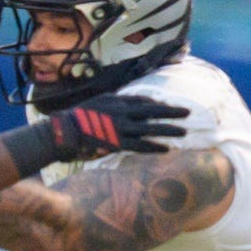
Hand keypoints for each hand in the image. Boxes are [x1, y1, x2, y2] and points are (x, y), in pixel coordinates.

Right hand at [45, 94, 188, 160]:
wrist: (62, 132)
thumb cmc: (77, 119)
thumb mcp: (96, 104)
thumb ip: (112, 104)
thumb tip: (126, 105)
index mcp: (115, 102)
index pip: (141, 101)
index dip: (157, 104)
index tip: (168, 106)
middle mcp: (120, 112)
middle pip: (152, 110)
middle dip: (171, 111)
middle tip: (188, 113)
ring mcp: (120, 128)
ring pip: (150, 128)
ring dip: (168, 129)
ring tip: (184, 132)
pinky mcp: (117, 143)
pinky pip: (140, 145)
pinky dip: (154, 147)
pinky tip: (166, 149)